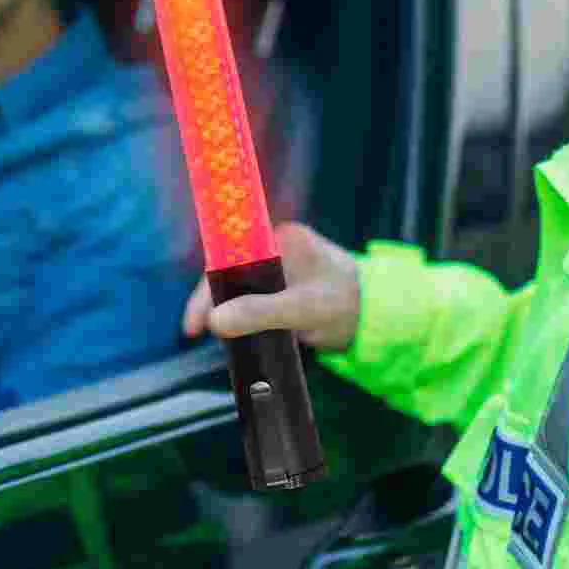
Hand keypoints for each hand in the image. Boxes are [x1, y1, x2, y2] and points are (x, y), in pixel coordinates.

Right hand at [181, 221, 360, 353]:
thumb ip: (261, 312)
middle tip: (196, 329)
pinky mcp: (278, 283)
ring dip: (222, 307)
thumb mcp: (302, 309)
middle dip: (209, 299)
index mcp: (281, 237)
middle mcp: (275, 244)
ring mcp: (276, 264)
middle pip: (228, 268)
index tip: (196, 313)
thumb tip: (216, 320)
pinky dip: (236, 311)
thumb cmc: (344, 302)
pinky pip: (248, 294)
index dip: (208, 279)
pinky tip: (229, 329)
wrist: (373, 315)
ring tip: (208, 331)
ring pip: (235, 284)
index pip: (231, 250)